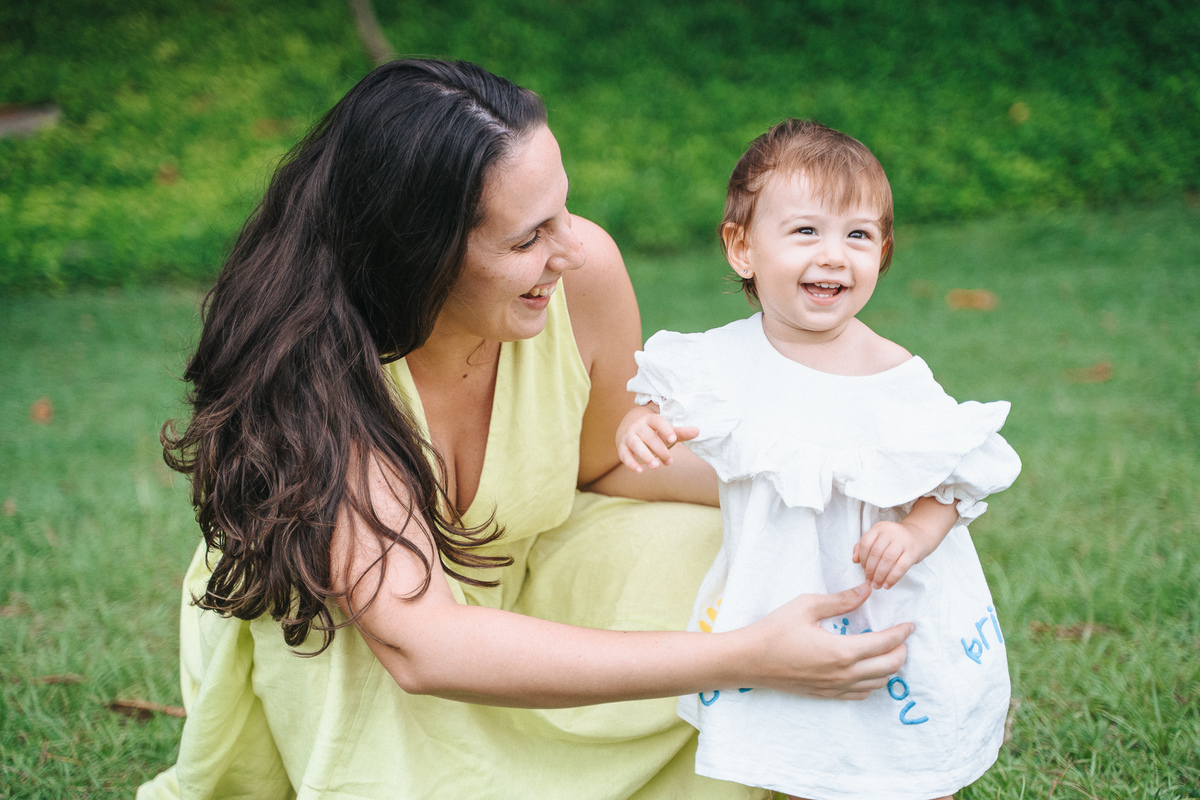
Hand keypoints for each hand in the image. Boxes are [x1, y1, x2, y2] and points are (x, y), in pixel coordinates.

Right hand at [616, 407, 697, 472]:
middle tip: (670, 462)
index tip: (673, 439)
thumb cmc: (654, 433)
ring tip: (655, 466)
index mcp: (651, 420)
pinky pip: (625, 455)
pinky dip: (631, 463)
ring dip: (645, 456)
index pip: (658, 422)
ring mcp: (629, 437)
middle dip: (660, 450)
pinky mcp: (622, 448)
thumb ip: (680, 433)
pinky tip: (640, 471)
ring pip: (636, 445)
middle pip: (649, 437)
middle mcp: (639, 427)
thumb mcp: (666, 432)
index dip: (665, 429)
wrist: (631, 431)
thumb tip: (698, 431)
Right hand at [746, 583, 911, 698]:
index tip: (910, 624)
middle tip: (902, 636)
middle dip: (901, 651)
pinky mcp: (825, 695)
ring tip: (889, 650)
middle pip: (889, 668)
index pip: (884, 644)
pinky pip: (860, 694)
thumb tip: (866, 591)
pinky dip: (872, 682)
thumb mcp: (806, 606)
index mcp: (841, 651)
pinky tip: (868, 669)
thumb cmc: (774, 630)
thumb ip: (841, 600)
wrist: (748, 660)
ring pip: (877, 683)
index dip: (901, 633)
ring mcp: (835, 688)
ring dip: (889, 667)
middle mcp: (843, 674)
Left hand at [852, 520, 934, 589]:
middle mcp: (890, 532)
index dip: (862, 559)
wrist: (919, 537)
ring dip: (880, 576)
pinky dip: (892, 578)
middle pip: (875, 553)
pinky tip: (887, 585)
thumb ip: (864, 547)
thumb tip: (854, 560)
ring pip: (887, 560)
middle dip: (870, 570)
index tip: (863, 570)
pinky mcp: (913, 551)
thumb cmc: (894, 541)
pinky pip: (901, 567)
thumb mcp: (878, 539)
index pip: (865, 544)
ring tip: (877, 585)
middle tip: (869, 581)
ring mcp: (902, 541)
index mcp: (879, 528)